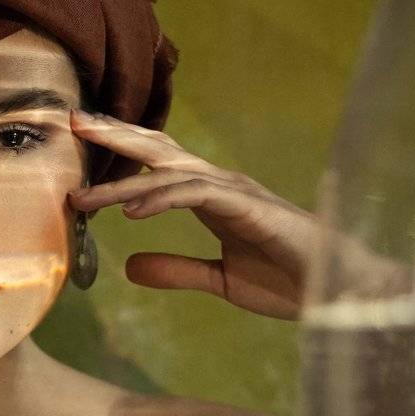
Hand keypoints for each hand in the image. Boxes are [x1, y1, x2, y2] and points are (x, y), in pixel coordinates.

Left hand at [67, 108, 327, 319]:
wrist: (343, 293)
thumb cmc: (291, 280)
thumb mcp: (219, 280)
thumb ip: (177, 270)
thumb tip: (131, 268)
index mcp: (211, 195)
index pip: (158, 162)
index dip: (121, 149)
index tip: (79, 141)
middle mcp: (220, 184)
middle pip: (158, 150)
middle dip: (114, 134)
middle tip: (71, 122)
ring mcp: (235, 192)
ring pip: (168, 174)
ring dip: (123, 183)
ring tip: (85, 196)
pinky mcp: (249, 208)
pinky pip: (196, 196)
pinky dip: (161, 199)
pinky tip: (132, 212)